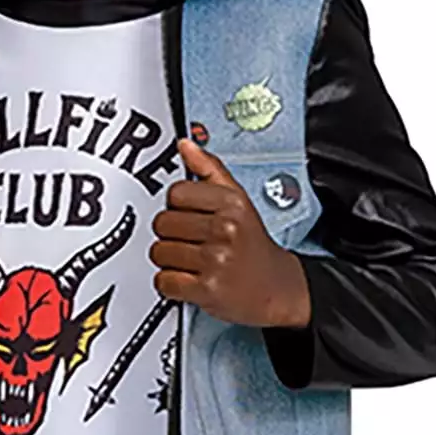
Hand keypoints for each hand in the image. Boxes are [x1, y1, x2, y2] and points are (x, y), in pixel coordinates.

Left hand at [149, 135, 310, 331]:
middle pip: (163, 223)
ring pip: (159, 252)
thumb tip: (185, 146)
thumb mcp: (238, 200)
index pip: (176, 193)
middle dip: (171, 234)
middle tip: (191, 242)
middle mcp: (225, 229)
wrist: (276, 287)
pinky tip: (187, 279)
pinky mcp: (207, 288)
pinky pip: (164, 281)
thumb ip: (210, 169)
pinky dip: (170, 284)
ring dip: (169, 260)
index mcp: (231, 203)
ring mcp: (217, 259)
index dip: (177, 207)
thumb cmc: (253, 245)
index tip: (190, 216)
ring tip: (191, 261)